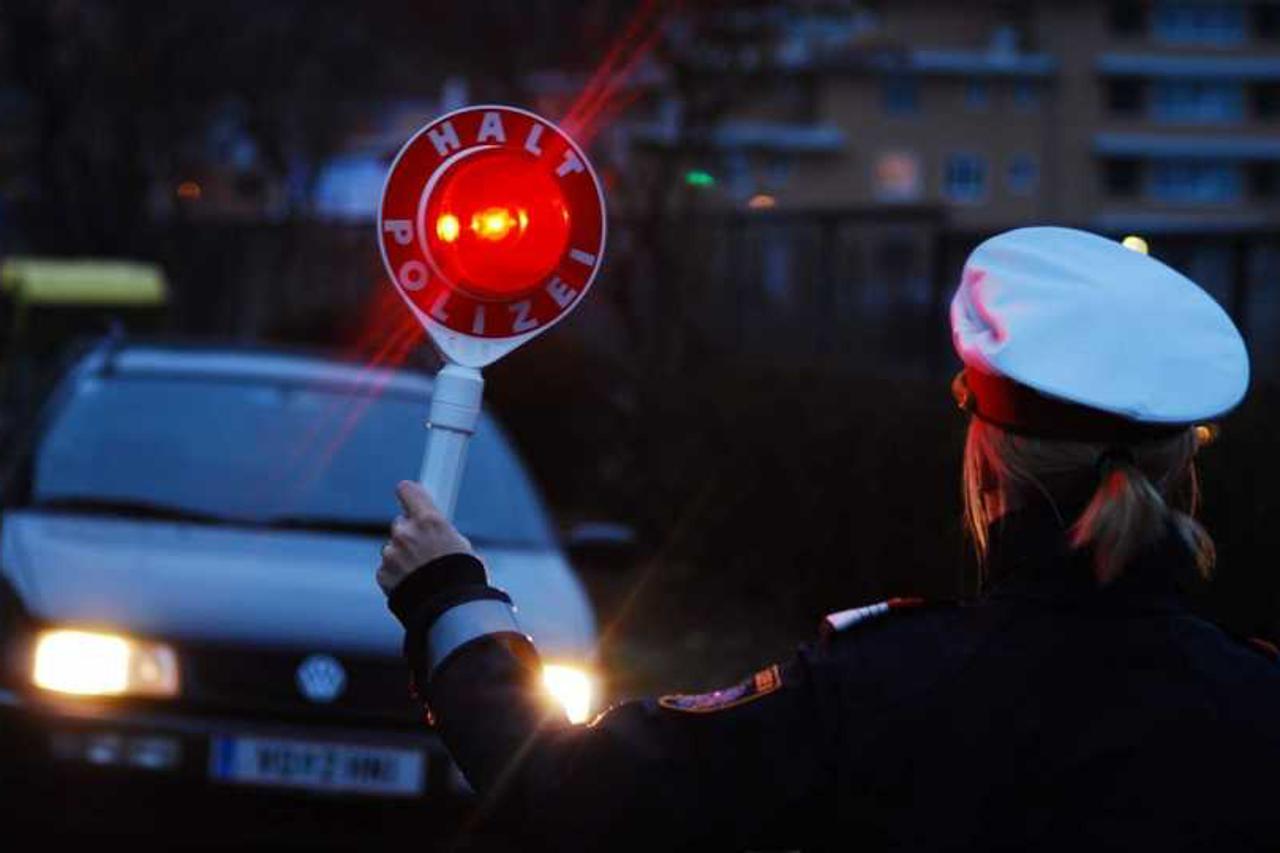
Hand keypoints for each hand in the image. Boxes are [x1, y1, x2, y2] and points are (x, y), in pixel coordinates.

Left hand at [376, 480, 473, 595]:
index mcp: (429, 521)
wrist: (449, 612)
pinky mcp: (383, 574)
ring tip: (423, 574)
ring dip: (403, 557)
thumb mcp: (461, 547)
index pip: (407, 490)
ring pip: (393, 548)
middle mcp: (406, 534)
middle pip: (401, 524)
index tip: (410, 497)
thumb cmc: (463, 579)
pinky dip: (397, 575)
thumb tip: (436, 530)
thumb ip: (441, 533)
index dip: (409, 494)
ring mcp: (391, 554)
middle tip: (426, 550)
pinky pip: (388, 569)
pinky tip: (414, 584)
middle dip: (410, 534)